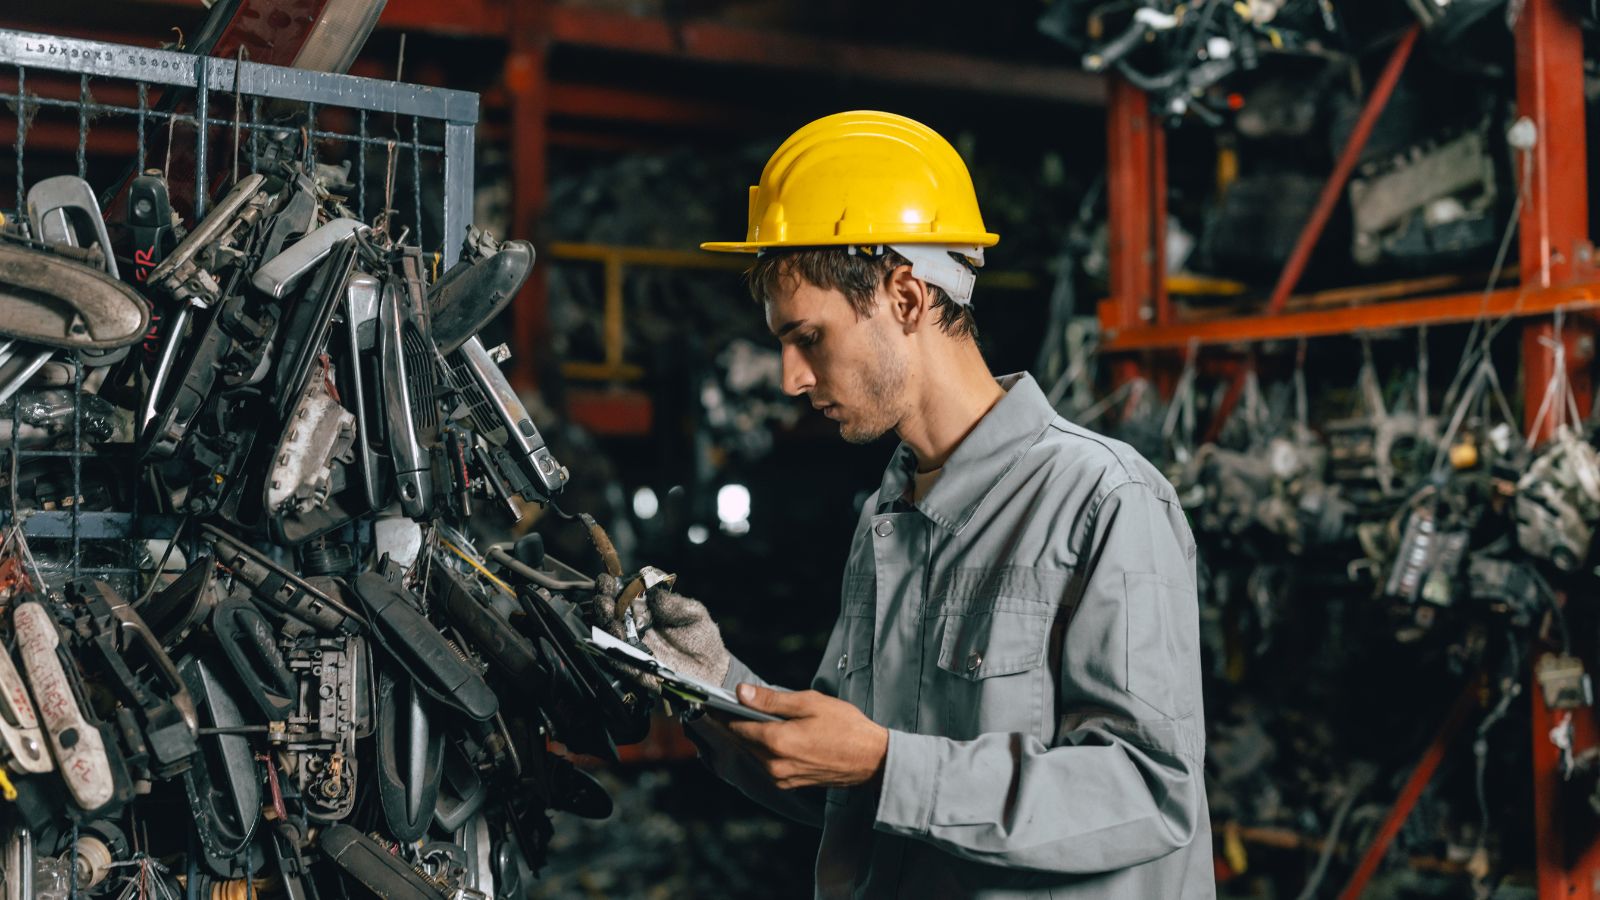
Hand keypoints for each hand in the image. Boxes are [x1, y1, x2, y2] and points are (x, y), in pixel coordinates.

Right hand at [588, 576, 729, 686]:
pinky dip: (618, 654)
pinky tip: (617, 641)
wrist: (711, 667)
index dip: (611, 587)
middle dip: (603, 606)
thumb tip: (651, 589)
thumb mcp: (692, 613)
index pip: (621, 595)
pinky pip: (623, 663)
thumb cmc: (700, 636)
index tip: (607, 581)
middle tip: (603, 599)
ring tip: (609, 619)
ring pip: (611, 638)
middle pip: (610, 615)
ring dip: (606, 628)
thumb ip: (672, 602)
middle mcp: (633, 627)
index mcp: (643, 609)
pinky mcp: (638, 670)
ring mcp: (633, 649)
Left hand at [723, 684, 888, 789]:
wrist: (871, 761)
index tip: (714, 701)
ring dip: (748, 737)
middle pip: (741, 741)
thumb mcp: (810, 703)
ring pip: (752, 754)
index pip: (736, 726)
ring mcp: (780, 778)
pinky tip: (770, 736)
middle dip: (734, 724)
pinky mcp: (788, 784)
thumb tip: (741, 693)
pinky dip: (762, 749)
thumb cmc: (846, 727)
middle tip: (729, 705)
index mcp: (776, 742)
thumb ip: (772, 700)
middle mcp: (773, 765)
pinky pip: (764, 764)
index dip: (723, 712)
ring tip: (751, 718)